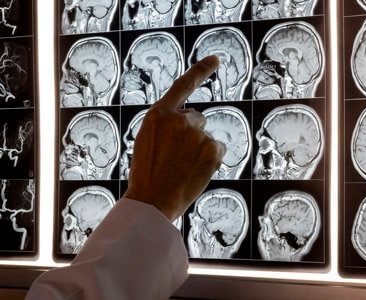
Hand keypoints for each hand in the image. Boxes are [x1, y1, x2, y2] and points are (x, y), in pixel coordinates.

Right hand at [123, 56, 225, 220]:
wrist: (152, 201)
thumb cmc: (148, 174)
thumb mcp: (148, 139)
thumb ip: (167, 124)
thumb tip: (192, 118)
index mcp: (158, 114)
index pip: (183, 86)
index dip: (201, 70)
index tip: (216, 59)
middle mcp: (179, 119)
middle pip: (196, 118)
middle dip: (191, 134)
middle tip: (175, 159)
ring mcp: (197, 133)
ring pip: (206, 137)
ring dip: (199, 149)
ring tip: (181, 168)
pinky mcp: (212, 148)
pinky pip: (217, 150)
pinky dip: (210, 160)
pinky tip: (195, 172)